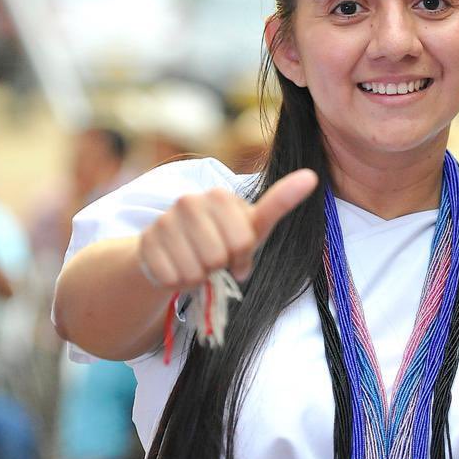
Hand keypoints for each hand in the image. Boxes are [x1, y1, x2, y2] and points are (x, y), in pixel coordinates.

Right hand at [137, 169, 317, 288]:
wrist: (171, 252)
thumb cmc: (221, 239)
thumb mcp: (252, 227)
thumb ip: (279, 202)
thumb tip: (312, 175)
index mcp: (220, 196)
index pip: (243, 240)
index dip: (242, 255)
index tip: (237, 249)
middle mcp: (189, 201)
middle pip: (218, 257)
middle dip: (219, 266)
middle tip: (213, 258)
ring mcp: (164, 221)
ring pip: (195, 270)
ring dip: (199, 276)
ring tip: (195, 262)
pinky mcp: (146, 243)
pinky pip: (173, 279)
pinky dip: (178, 283)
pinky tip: (176, 267)